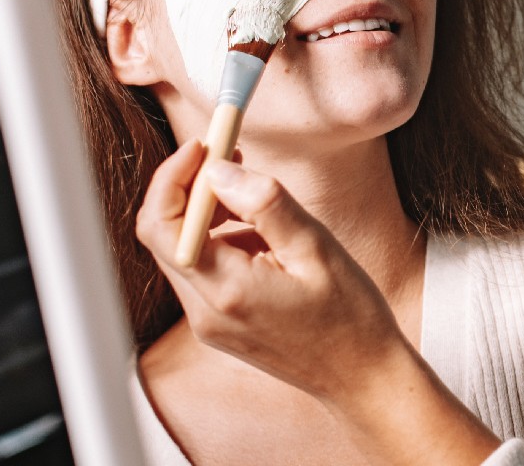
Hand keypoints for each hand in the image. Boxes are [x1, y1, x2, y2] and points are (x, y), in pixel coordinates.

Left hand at [135, 140, 403, 399]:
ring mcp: (208, 322)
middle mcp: (205, 311)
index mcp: (227, 290)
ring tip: (262, 203)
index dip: (174, 176)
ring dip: (210, 214)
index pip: (162, 224)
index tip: (206, 145)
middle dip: (191, 188)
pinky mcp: (219, 325)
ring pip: (183, 250)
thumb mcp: (316, 248)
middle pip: (165, 235)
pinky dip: (223, 240)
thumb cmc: (350, 316)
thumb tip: (219, 170)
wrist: (361, 377)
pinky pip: (203, 270)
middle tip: (231, 157)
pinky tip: (266, 238)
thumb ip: (265, 205)